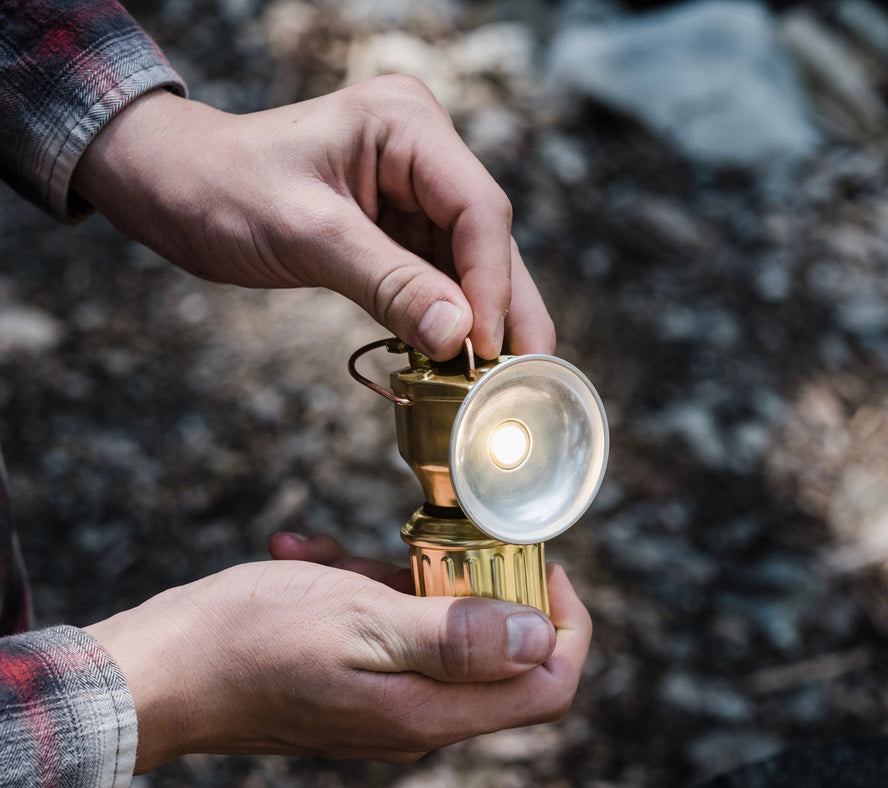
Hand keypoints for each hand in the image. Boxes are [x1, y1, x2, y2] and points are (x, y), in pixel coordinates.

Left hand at [71, 76, 554, 360]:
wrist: (172, 185)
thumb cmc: (220, 187)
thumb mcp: (306, 234)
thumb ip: (387, 282)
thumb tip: (458, 336)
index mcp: (405, 125)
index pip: (477, 209)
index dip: (492, 284)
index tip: (488, 349)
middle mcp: (421, 152)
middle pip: (486, 238)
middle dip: (508, 307)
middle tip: (532, 372)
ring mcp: (411, 190)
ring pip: (468, 263)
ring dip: (484, 320)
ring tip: (507, 379)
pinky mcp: (395, 226)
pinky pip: (435, 276)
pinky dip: (446, 318)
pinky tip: (460, 359)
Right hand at [85, 533, 590, 771]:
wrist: (164, 672)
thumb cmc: (252, 640)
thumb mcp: (362, 620)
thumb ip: (457, 637)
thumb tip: (540, 638)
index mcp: (432, 711)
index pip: (549, 685)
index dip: (564, 623)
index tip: (538, 565)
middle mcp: (418, 717)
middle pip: (498, 654)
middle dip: (473, 588)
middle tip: (426, 547)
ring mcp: (385, 702)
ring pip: (435, 631)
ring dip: (400, 579)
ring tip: (340, 558)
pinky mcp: (355, 683)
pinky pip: (386, 628)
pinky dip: (361, 587)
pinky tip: (311, 559)